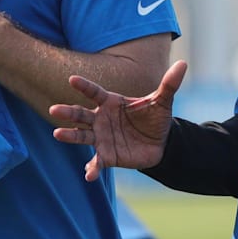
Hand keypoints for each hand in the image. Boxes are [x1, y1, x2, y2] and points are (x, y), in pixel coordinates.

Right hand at [49, 60, 187, 181]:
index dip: (84, 86)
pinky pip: (97, 162)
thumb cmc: (155, 118)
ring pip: (82, 136)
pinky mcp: (107, 156)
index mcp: (111, 102)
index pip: (94, 92)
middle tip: (54, 110)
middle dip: (68, 112)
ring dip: (70, 136)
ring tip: (58, 134)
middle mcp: (101, 119)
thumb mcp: (162, 101)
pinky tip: (88, 175)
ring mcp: (102, 138)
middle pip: (81, 114)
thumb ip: (169, 84)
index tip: (72, 79)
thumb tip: (183, 64)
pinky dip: (92, 168)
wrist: (160, 143)